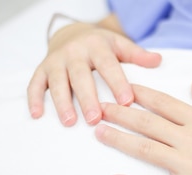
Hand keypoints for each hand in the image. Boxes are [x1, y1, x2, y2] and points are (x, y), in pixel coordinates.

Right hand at [27, 16, 161, 125]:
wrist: (70, 34)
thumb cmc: (101, 47)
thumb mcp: (120, 45)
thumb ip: (137, 55)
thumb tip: (158, 61)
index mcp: (97, 46)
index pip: (108, 65)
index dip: (117, 82)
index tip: (127, 101)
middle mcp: (74, 52)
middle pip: (80, 76)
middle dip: (87, 97)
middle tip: (96, 119)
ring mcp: (55, 61)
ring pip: (57, 82)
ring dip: (62, 102)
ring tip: (69, 122)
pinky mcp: (41, 69)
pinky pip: (34, 84)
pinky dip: (34, 99)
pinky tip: (37, 115)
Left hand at [94, 78, 191, 174]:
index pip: (163, 103)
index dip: (139, 94)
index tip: (120, 88)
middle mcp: (191, 138)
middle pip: (148, 122)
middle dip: (120, 113)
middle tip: (98, 107)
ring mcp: (189, 164)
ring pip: (146, 149)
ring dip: (120, 140)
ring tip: (98, 133)